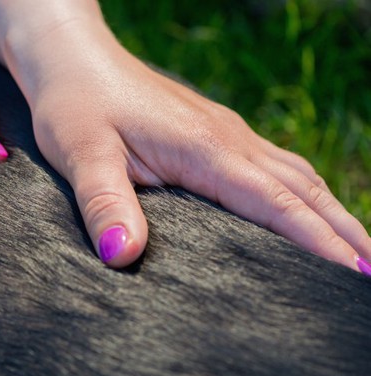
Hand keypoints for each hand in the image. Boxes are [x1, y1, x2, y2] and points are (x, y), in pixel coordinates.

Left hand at [18, 21, 370, 271]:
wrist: (73, 57)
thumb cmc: (75, 103)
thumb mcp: (81, 154)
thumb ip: (105, 202)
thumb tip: (124, 255)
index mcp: (205, 148)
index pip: (276, 203)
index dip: (317, 243)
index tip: (351, 278)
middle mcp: (228, 139)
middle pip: (304, 191)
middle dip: (343, 234)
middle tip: (370, 278)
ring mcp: (226, 134)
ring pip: (297, 178)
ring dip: (332, 215)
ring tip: (358, 255)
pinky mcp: (215, 135)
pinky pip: (276, 168)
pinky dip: (305, 197)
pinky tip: (308, 213)